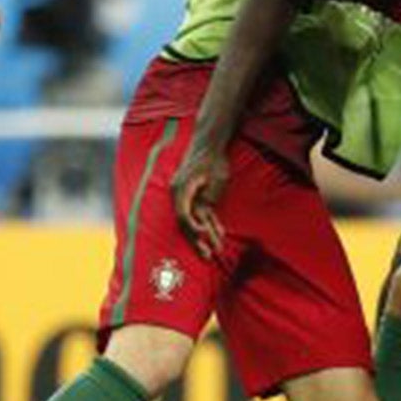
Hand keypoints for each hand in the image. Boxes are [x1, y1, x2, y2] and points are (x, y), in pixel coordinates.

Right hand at [172, 141, 230, 258]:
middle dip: (198, 241)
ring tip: (216, 251)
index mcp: (181, 190)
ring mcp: (188, 197)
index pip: (184, 215)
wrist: (209, 143)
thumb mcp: (215, 178)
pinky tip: (220, 234)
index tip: (203, 235)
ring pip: (196, 221)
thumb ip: (207, 197)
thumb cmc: (212, 159)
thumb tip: (203, 215)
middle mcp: (181, 195)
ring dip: (207, 236)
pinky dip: (211, 225)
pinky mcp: (198, 197)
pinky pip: (204, 215)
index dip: (193, 228)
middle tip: (207, 256)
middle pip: (187, 223)